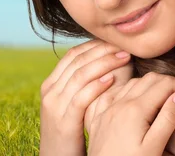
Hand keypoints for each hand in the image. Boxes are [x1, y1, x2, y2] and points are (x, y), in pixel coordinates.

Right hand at [39, 40, 131, 155]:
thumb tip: (106, 65)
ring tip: (124, 58)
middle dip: (103, 50)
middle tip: (124, 47)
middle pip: (78, 60)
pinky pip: (81, 98)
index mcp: (51, 84)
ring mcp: (55, 106)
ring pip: (80, 75)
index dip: (96, 45)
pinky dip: (97, 86)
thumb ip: (82, 85)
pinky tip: (113, 80)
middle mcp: (50, 91)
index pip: (74, 54)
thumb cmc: (70, 132)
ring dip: (105, 63)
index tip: (116, 42)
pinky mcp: (64, 122)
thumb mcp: (71, 104)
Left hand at [87, 73, 174, 155]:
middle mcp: (119, 104)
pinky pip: (112, 93)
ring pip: (131, 83)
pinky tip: (132, 95)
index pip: (164, 85)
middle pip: (149, 79)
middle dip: (168, 82)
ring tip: (163, 96)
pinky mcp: (99, 118)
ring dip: (149, 84)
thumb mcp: (155, 147)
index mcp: (135, 109)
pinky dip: (125, 88)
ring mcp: (107, 109)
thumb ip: (168, 119)